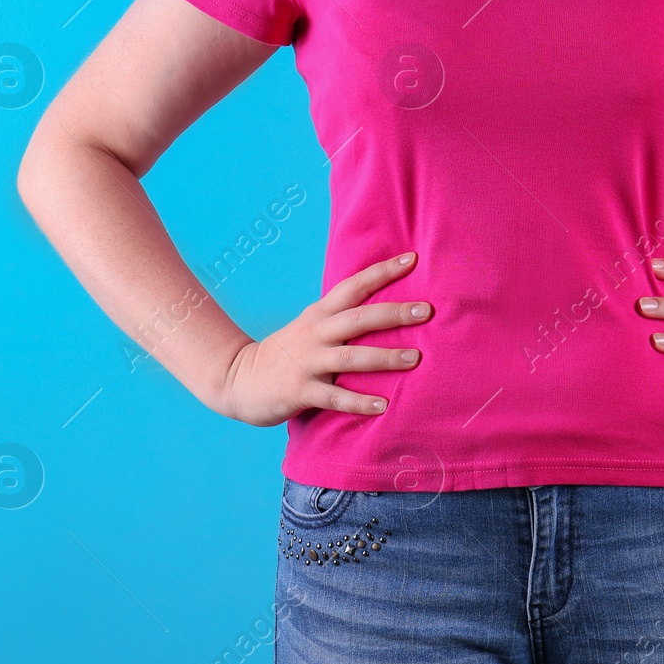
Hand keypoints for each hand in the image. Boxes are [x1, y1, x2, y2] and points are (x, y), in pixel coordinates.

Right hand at [214, 252, 430, 425]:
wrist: (237, 378)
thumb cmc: (287, 352)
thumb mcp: (311, 326)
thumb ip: (342, 317)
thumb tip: (388, 307)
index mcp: (320, 314)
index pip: (354, 286)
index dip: (382, 271)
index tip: (411, 258)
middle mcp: (315, 333)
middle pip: (359, 318)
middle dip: (393, 313)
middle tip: (426, 310)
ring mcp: (307, 362)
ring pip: (351, 357)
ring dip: (385, 357)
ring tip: (415, 358)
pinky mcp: (299, 390)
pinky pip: (334, 397)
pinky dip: (359, 401)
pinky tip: (383, 405)